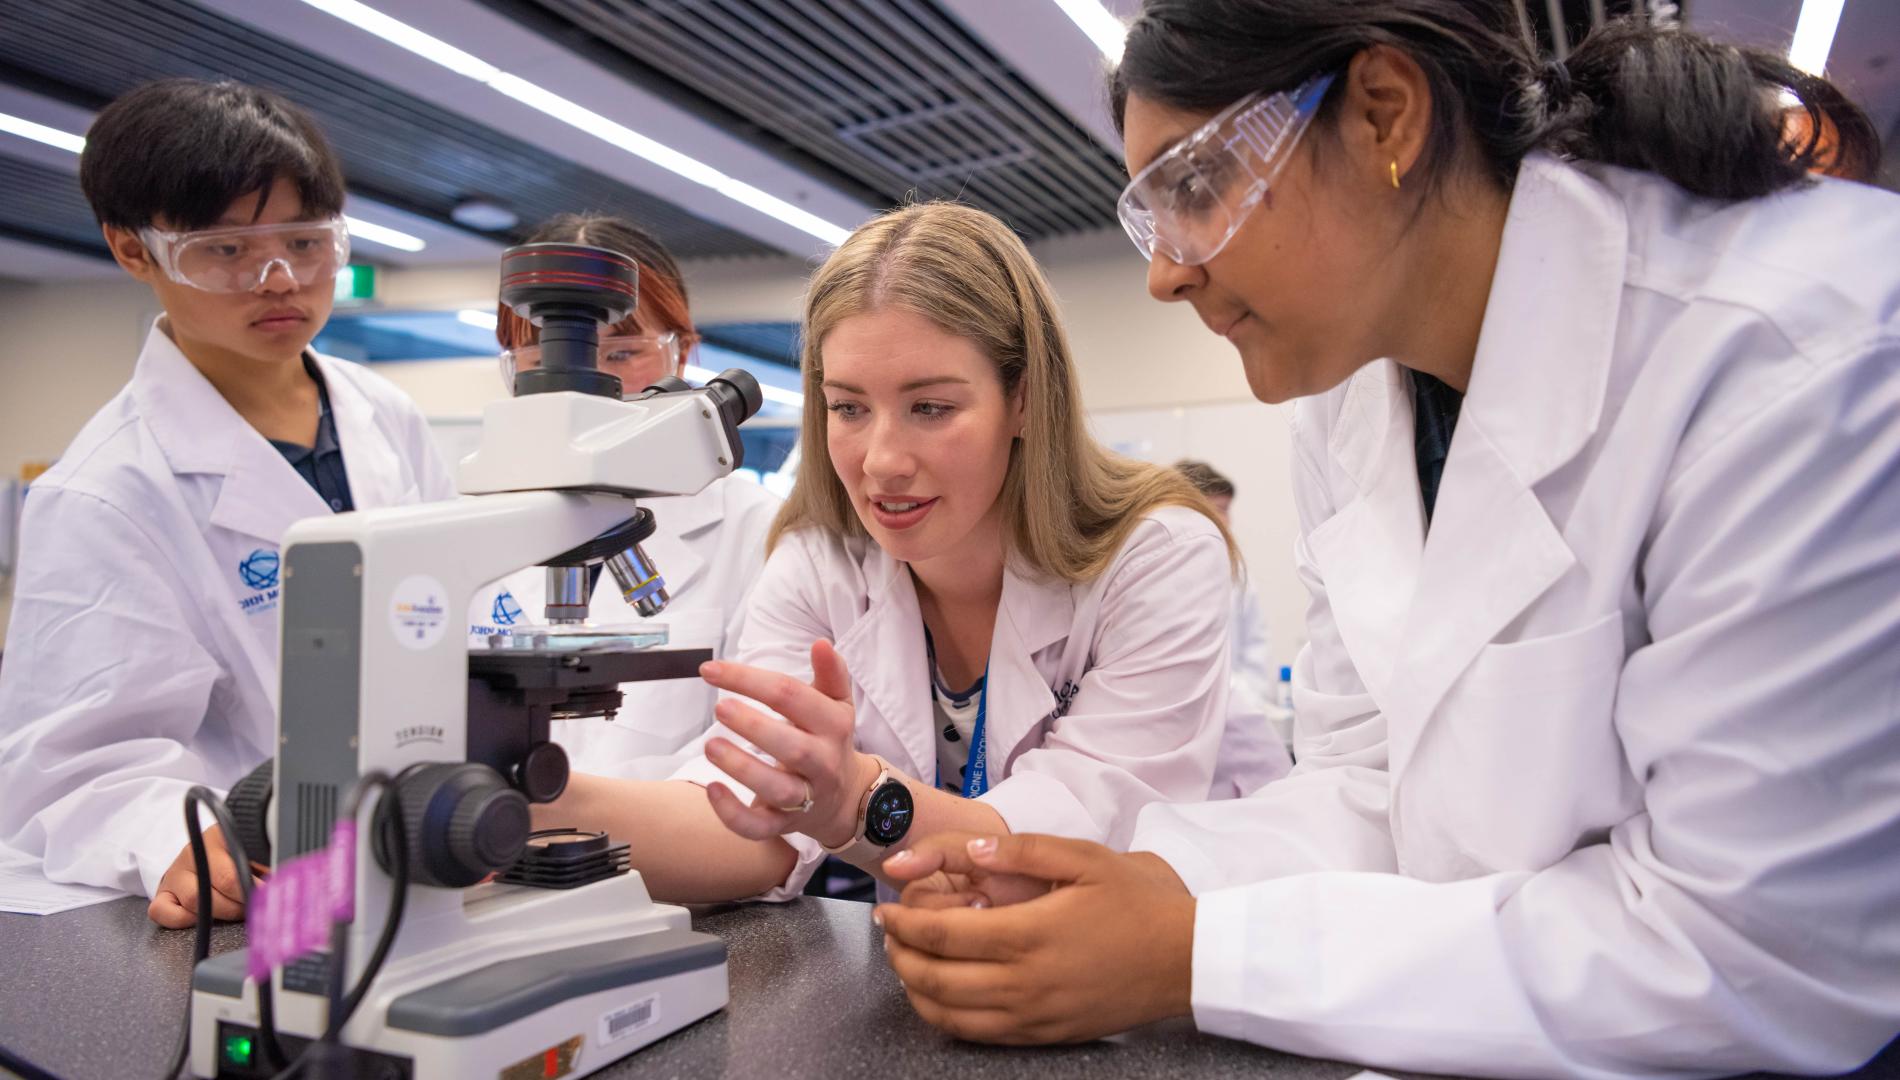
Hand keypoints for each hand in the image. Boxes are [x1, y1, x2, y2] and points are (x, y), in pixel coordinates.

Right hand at [147, 825, 261, 928]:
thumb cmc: (237, 855)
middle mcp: (193, 853)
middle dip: (239, 905)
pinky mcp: (162, 893)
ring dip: (219, 913)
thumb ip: (267, 863)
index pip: (232, 873)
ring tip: (237, 911)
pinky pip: (163, 913)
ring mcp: (175, 873)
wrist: (206, 852)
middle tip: (253, 906)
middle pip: (214, 890)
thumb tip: (284, 881)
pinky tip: (204, 917)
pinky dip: (183, 921)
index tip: (266, 896)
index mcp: (218, 838)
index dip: (253, 890)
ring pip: (194, 902)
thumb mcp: (254, 852)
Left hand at [698, 640, 880, 848]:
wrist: (846, 798)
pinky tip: (712, 789)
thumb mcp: (836, 704)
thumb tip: (821, 643)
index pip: (792, 697)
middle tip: (720, 707)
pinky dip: (733, 814)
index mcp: (833, 725)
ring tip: (711, 745)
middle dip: (753, 726)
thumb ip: (831, 673)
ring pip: (775, 788)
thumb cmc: (829, 740)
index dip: (750, 680)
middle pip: (791, 746)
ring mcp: (805, 797)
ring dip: (742, 768)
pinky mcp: (783, 824)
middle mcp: (822, 762)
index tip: (710, 670)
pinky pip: (759, 827)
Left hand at [875, 835, 1195, 1043]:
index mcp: (1028, 934)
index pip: (941, 933)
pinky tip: (940, 994)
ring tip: (906, 960)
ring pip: (947, 1014)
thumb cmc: (1137, 903)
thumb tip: (971, 849)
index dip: (904, 922)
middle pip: (933, 978)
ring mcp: (1032, 1015)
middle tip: (889, 932)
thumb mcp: (1084, 859)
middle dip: (899, 954)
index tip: (887, 908)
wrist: (1185, 960)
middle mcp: (1023, 982)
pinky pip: (976, 1035)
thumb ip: (1021, 850)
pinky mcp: (1043, 1035)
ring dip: (915, 988)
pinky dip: (944, 1016)